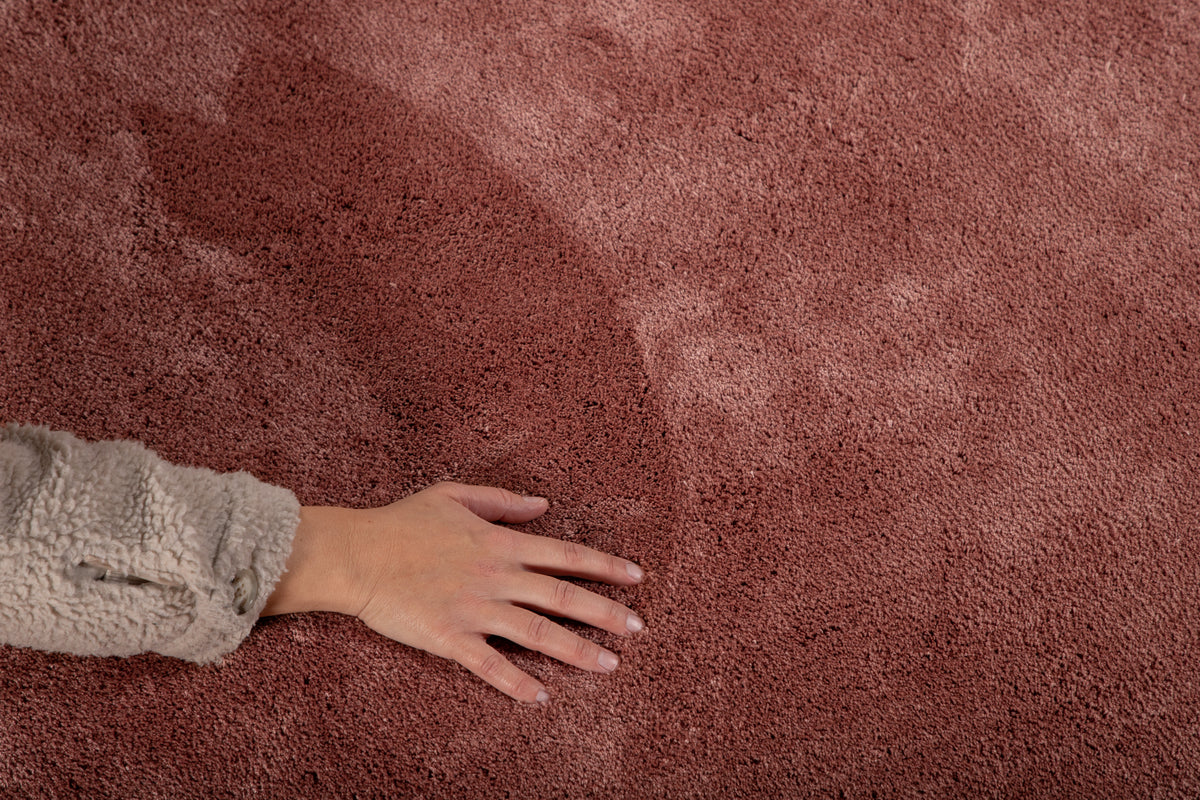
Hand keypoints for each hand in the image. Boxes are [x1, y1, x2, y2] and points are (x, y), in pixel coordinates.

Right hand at [262, 482, 645, 703]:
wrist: (356, 554)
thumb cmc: (401, 523)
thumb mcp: (454, 495)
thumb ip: (502, 500)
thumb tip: (543, 505)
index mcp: (500, 543)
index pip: (566, 555)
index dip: (605, 566)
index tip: (637, 576)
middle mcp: (496, 577)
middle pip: (563, 597)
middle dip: (606, 613)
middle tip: (639, 628)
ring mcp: (475, 609)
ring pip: (537, 634)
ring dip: (577, 651)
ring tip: (610, 665)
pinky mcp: (449, 638)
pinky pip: (490, 665)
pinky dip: (516, 684)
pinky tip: (540, 697)